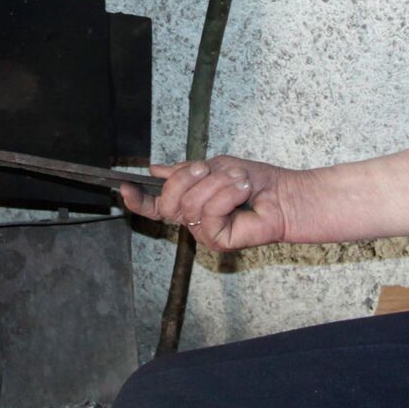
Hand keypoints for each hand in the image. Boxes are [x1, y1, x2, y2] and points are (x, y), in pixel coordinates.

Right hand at [121, 155, 301, 252]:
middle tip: (210, 169)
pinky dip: (227, 195)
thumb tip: (156, 170)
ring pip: (190, 204)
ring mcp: (204, 233)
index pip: (156, 206)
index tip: (124, 186)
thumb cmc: (256, 181)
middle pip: (168, 201)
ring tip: (238, 181)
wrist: (284, 194)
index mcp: (190, 202)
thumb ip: (184, 171)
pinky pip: (209, 213)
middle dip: (188, 178)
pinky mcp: (218, 241)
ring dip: (217, 183)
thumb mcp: (215, 166)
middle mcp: (193, 221)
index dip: (138, 199)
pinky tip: (242, 192)